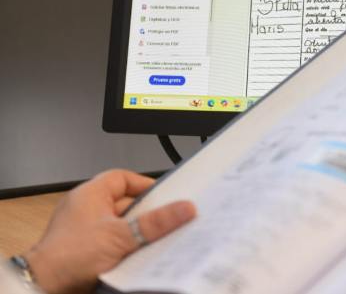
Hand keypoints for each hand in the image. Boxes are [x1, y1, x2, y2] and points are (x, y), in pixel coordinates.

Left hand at [23, 169, 195, 293]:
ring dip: (138, 234)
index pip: (122, 178)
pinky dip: (129, 249)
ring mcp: (86, 232)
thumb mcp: (121, 235)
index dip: (144, 184)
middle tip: (166, 219)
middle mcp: (86, 210)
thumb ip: (155, 222)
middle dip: (146, 214)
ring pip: (123, 226)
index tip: (164, 194)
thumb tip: (183, 208)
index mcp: (89, 195)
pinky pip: (116, 245)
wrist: (46, 288)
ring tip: (155, 240)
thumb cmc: (68, 256)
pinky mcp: (88, 252)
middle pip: (127, 204)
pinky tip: (140, 256)